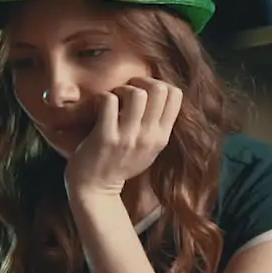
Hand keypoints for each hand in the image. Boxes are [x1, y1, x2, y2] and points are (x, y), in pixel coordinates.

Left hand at [65, 76, 181, 198]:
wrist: (95, 191)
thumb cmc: (119, 165)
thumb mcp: (148, 150)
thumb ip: (157, 127)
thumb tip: (161, 96)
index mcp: (161, 137)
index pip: (176, 95)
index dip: (158, 84)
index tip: (142, 91)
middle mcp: (148, 137)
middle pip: (159, 89)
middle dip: (141, 82)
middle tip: (126, 91)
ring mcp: (128, 138)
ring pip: (136, 94)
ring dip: (121, 89)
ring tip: (113, 99)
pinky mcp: (106, 138)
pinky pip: (108, 101)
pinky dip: (101, 97)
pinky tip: (97, 107)